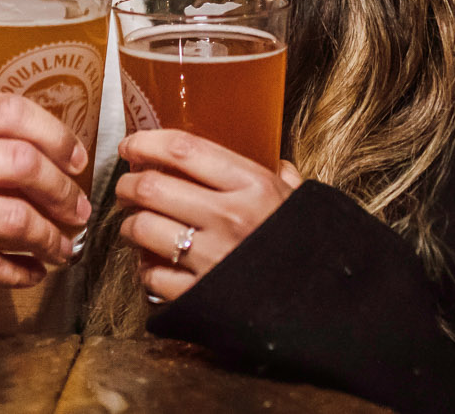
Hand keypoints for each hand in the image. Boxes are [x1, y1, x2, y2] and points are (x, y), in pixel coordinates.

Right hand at [0, 92, 92, 311]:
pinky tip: (32, 271)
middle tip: (77, 207)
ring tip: (62, 244)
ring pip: (13, 217)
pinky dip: (22, 271)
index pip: (6, 111)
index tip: (74, 157)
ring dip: (50, 235)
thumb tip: (37, 147)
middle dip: (62, 189)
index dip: (54, 133)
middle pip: (20, 162)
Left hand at [114, 130, 303, 302]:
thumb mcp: (300, 204)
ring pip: (142, 229)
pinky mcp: (199, 296)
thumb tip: (278, 164)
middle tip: (127, 186)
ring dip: (130, 225)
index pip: (183, 149)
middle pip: (151, 187)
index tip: (132, 144)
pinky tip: (152, 263)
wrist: (327, 312)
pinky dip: (145, 268)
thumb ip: (284, 181)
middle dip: (128, 184)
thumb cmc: (312, 251)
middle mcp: (228, 217)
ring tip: (135, 224)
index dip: (147, 142)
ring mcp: (211, 258)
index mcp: (253, 186)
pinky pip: (152, 275)